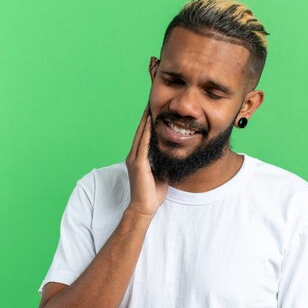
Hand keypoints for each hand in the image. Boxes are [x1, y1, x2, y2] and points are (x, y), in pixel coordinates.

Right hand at [125, 102, 167, 217]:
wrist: (144, 208)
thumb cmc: (153, 193)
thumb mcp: (160, 173)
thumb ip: (163, 162)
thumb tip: (173, 155)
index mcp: (139, 157)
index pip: (144, 134)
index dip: (148, 120)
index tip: (154, 107)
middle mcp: (134, 155)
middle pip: (141, 130)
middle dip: (146, 114)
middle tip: (151, 99)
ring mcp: (135, 159)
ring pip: (141, 134)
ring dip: (145, 119)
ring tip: (150, 105)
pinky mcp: (138, 164)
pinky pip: (143, 144)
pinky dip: (147, 132)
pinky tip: (151, 121)